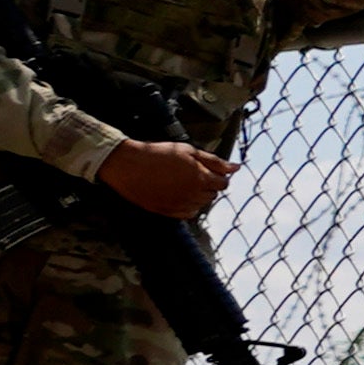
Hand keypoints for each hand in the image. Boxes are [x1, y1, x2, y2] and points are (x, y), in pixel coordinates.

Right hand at [98, 138, 234, 220]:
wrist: (128, 165)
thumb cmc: (158, 154)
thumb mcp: (189, 151)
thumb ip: (214, 161)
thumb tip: (236, 168)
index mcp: (200, 178)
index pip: (223, 184)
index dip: (219, 176)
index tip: (210, 171)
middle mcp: (192, 195)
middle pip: (212, 195)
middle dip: (208, 185)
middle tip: (193, 173)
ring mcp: (180, 205)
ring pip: (201, 204)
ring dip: (198, 195)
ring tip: (182, 181)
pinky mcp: (167, 212)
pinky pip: (187, 213)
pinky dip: (187, 205)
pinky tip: (177, 193)